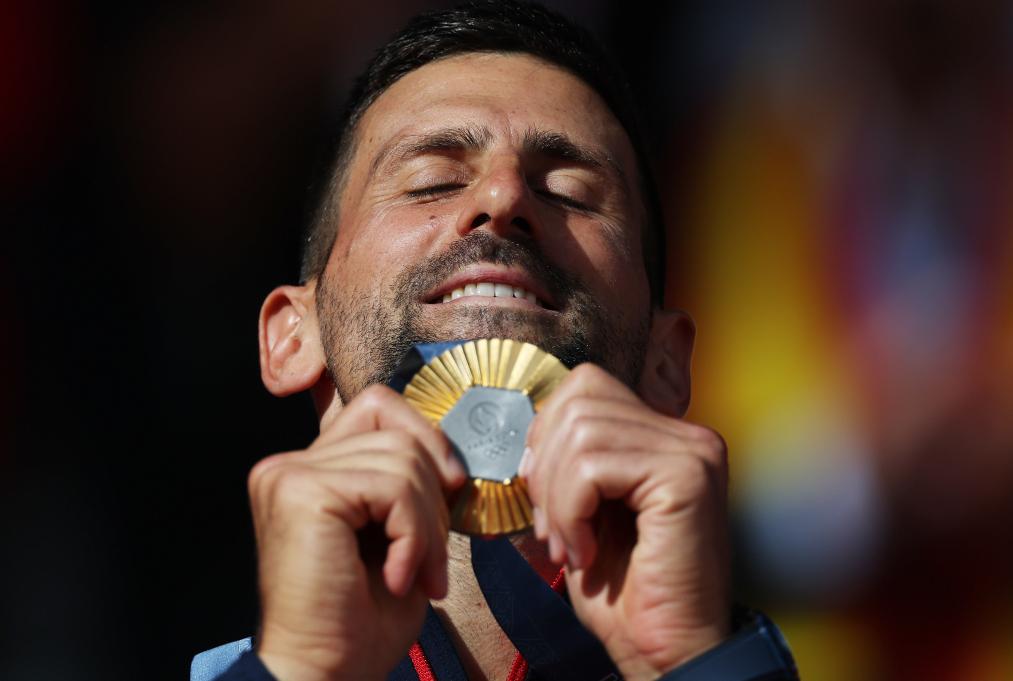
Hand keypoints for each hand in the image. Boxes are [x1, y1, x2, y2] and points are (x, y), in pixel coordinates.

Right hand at [247, 385, 465, 680]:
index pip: (379, 406)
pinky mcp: (300, 491)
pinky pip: (392, 487)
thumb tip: (449, 450)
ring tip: (417, 574)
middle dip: (434, 497)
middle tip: (433, 561)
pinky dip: (413, 536)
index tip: (450, 489)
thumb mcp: (397, 535)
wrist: (324, 676)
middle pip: (398, 433)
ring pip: (402, 460)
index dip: (425, 437)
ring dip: (427, 525)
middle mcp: (290, 464)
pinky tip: (397, 577)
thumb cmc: (360, 622)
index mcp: (311, 470)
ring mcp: (289, 474)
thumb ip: (407, 483)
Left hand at [521, 364, 730, 680]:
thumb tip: (526, 432)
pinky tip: (585, 552)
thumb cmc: (623, 594)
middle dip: (546, 467)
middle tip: (552, 528)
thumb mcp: (583, 513)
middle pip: (579, 400)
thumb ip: (567, 462)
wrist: (666, 653)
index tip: (543, 494)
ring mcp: (693, 451)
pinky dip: (571, 513)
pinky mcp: (686, 477)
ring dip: (557, 497)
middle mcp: (686, 434)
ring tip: (569, 544)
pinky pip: (594, 467)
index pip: (585, 385)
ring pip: (581, 431)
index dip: (547, 432)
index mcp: (663, 436)